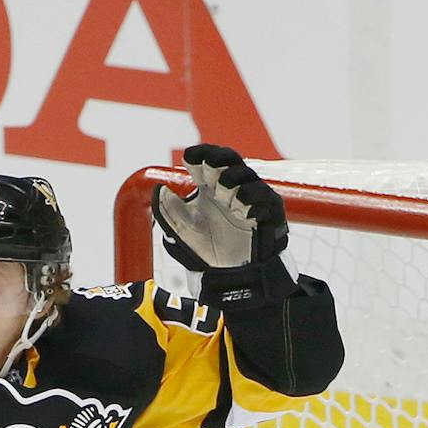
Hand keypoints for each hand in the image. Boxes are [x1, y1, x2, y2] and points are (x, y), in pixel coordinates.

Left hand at [152, 144, 289, 272]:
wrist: (230, 274)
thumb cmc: (207, 247)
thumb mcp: (181, 229)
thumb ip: (168, 210)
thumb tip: (159, 189)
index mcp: (209, 185)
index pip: (206, 159)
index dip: (199, 154)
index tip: (190, 158)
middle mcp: (230, 186)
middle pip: (228, 158)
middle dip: (218, 159)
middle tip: (208, 166)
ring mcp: (251, 196)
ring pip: (246, 175)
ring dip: (232, 182)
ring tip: (225, 200)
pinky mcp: (268, 210)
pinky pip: (264, 196)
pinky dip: (252, 200)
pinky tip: (243, 211)